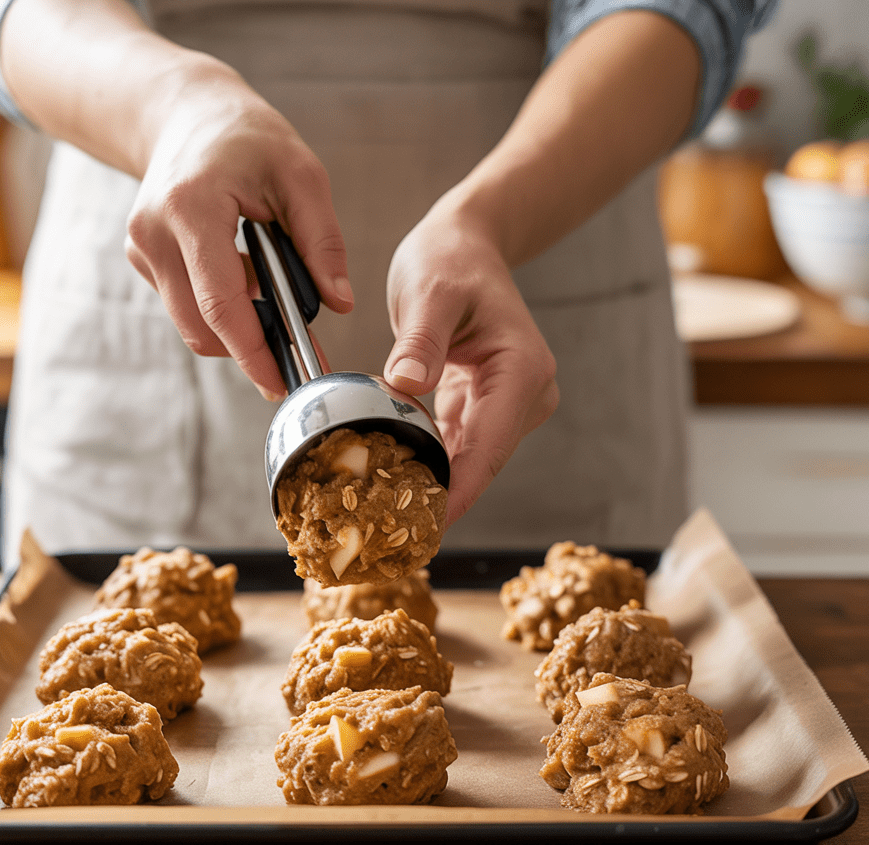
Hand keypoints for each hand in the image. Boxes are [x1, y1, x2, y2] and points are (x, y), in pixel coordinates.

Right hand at [125, 64, 352, 397]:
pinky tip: (246, 283)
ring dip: (237, 332)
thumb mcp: (301, 175)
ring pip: (192, 325)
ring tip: (276, 308)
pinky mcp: (143, 260)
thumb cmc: (248, 139)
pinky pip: (186, 308)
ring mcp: (142, 249)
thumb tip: (340, 303)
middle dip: (250, 352)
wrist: (187, 114)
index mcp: (191, 208)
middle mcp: (153, 233)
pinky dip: (221, 312)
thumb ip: (322, 241)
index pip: (220, 303)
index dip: (252, 352)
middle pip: (201, 327)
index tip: (281, 383)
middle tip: (296, 357)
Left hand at [385, 206, 557, 525]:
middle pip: (481, 464)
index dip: (458, 493)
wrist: (465, 245)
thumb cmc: (450, 259)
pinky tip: (395, 483)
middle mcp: (525, 395)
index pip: (488, 447)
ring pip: (469, 461)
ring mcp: (508, 405)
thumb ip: (420, 339)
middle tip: (390, 535)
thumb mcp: (429, 290)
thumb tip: (405, 384)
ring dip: (432, 485)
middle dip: (440, 498)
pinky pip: (457, 447)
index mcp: (521, 370)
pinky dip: (429, 463)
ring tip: (385, 518)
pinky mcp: (485, 408)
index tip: (427, 528)